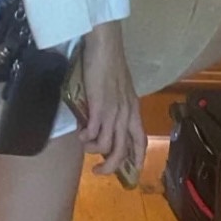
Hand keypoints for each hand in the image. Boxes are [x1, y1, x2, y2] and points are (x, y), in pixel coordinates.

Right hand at [80, 22, 146, 178]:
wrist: (105, 47)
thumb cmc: (111, 65)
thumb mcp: (120, 90)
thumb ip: (117, 107)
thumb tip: (106, 122)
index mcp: (134, 110)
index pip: (141, 141)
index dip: (138, 160)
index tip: (132, 173)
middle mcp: (126, 114)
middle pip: (122, 151)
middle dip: (110, 167)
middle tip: (97, 171)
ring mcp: (113, 112)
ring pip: (106, 146)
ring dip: (93, 149)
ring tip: (84, 142)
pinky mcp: (98, 107)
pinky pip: (92, 133)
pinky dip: (85, 137)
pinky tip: (80, 132)